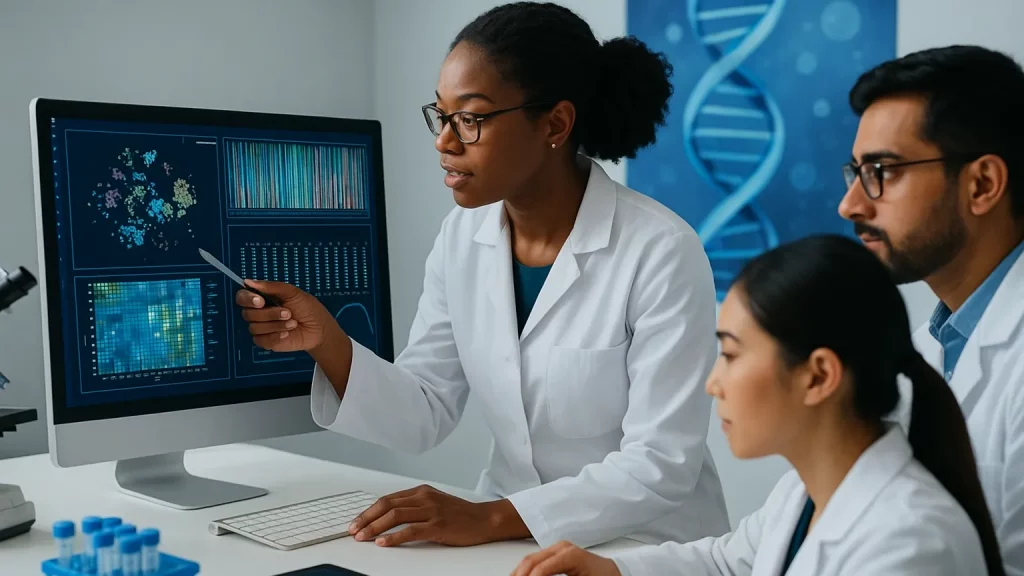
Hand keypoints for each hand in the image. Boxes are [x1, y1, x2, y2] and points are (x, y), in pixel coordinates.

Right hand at [236, 280, 335, 352]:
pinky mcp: (266, 342)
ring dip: (276, 325)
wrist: (319, 328)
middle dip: (269, 313)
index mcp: (262, 298)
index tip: (260, 301)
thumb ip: (271, 287)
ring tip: (293, 323)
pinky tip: (287, 334)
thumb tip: (247, 281)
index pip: (242, 297)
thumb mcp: (292, 293)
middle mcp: (259, 313)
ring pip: (254, 327)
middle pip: (247, 313)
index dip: (247, 299)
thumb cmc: (307, 308)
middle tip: (288, 312)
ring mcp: (261, 328)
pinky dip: (275, 336)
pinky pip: (260, 340)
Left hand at [348, 485, 528, 546]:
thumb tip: (388, 515)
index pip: (387, 499)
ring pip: (395, 516)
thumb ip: (414, 506)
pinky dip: (394, 537)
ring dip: (375, 527)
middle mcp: (424, 497)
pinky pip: (411, 530)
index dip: (369, 511)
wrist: (484, 519)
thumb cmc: (460, 514)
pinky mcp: (438, 525)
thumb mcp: (435, 503)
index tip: (357, 521)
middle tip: (353, 530)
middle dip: (366, 518)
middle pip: (387, 505)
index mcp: (421, 491)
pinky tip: (383, 542)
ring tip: (363, 537)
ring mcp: (431, 510)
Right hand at [512, 541, 621, 575]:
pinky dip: (525, 570)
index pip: (540, 569)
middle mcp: (561, 548)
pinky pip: (535, 560)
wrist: (611, 574)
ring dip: (519, 572)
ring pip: (529, 560)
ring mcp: (558, 549)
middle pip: (530, 561)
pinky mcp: (555, 553)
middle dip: (519, 574)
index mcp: (570, 555)